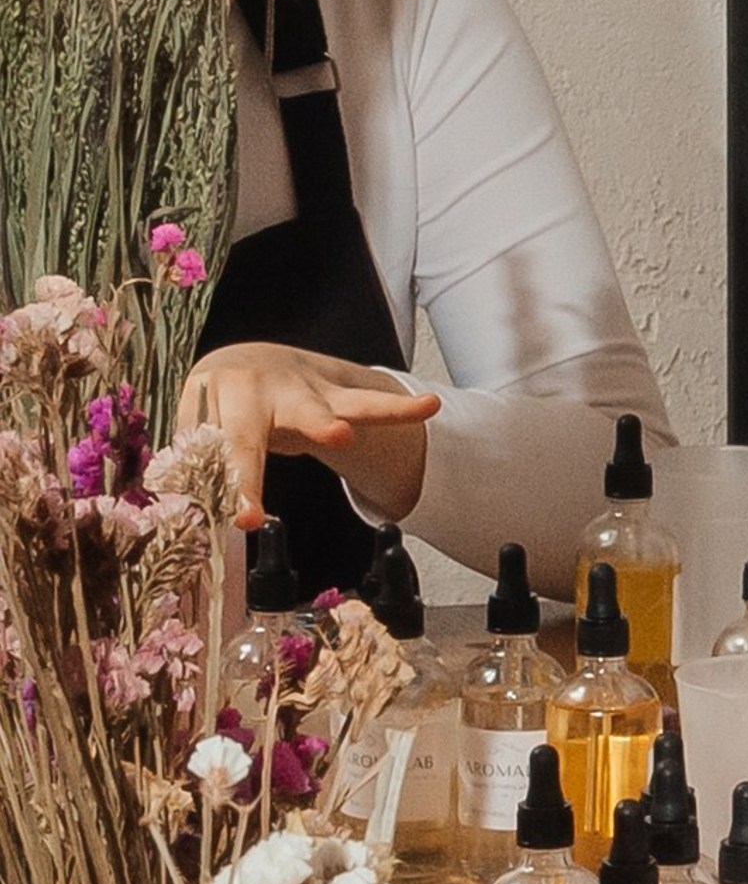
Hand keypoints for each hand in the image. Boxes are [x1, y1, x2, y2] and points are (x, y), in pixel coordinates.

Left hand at [176, 342, 438, 532]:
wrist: (247, 362)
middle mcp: (258, 388)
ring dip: (329, 419)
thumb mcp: (198, 430)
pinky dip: (397, 409)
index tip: (242, 521)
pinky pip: (368, 403)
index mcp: (217, 397)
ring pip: (321, 406)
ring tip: (343, 433)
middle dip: (277, 450)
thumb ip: (194, 465)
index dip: (231, 484)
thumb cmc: (220, 408)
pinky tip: (428, 405)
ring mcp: (300, 390)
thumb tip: (182, 508)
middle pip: (267, 426)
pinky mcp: (333, 394)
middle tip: (300, 467)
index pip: (223, 448)